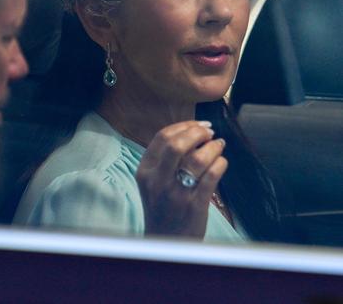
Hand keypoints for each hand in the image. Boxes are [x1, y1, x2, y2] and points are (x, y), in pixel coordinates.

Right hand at [135, 120, 226, 237]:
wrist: (165, 241)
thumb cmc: (162, 206)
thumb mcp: (153, 181)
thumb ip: (164, 159)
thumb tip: (192, 132)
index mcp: (145, 171)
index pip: (162, 137)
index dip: (183, 126)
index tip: (198, 126)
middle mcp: (158, 181)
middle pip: (176, 144)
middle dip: (197, 133)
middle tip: (209, 132)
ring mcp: (176, 194)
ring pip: (198, 159)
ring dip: (213, 147)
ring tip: (218, 146)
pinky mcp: (194, 205)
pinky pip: (212, 176)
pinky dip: (221, 164)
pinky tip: (221, 163)